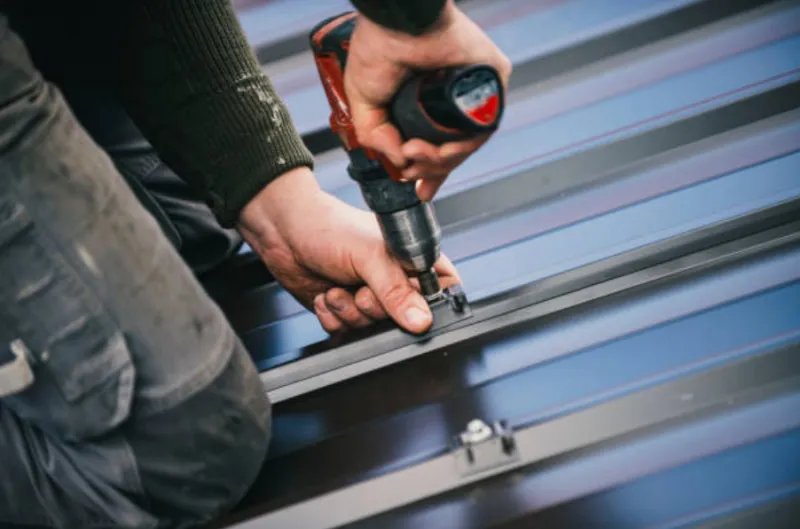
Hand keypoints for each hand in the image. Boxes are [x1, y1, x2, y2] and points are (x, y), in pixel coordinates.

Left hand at [237, 167, 459, 333]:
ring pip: (372, 328)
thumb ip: (396, 291)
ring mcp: (368, 296)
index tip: (404, 302)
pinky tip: (325, 294)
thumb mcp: (370, 257)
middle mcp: (393, 281)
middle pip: (404, 319)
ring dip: (349, 311)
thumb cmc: (328, 227)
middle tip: (360, 286)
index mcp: (411, 260)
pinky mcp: (344, 310)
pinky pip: (345, 331)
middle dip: (374, 307)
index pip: (441, 291)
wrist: (283, 232)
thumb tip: (421, 320)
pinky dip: (331, 316)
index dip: (427, 304)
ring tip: (337, 286)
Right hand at [344, 0, 510, 200]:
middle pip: (454, 149)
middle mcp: (452, 97)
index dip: (430, 171)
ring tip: (415, 153)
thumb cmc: (378, 48)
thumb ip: (377, 138)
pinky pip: (485, 126)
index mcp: (427, 101)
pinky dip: (462, 146)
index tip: (421, 191)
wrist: (397, 23)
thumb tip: (402, 162)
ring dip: (441, 161)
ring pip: (469, 143)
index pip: (437, 143)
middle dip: (431, 169)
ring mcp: (474, 90)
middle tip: (411, 169)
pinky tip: (438, 148)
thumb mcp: (364, 104)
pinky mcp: (493, 80)